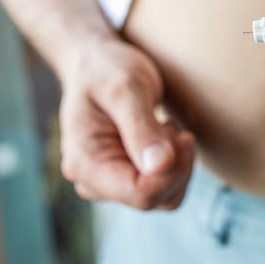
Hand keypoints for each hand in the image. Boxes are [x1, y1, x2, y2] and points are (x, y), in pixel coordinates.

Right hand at [59, 37, 194, 209]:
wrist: (96, 64)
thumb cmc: (106, 70)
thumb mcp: (124, 88)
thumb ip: (141, 127)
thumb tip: (160, 166)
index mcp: (85, 164)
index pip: (141, 193)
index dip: (172, 170)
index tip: (179, 133)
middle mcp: (94, 182)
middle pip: (155, 199)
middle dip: (177, 164)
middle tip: (171, 124)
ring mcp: (110, 183)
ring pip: (165, 198)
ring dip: (179, 165)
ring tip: (166, 128)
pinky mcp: (127, 177)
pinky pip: (166, 188)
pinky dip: (177, 166)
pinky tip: (167, 137)